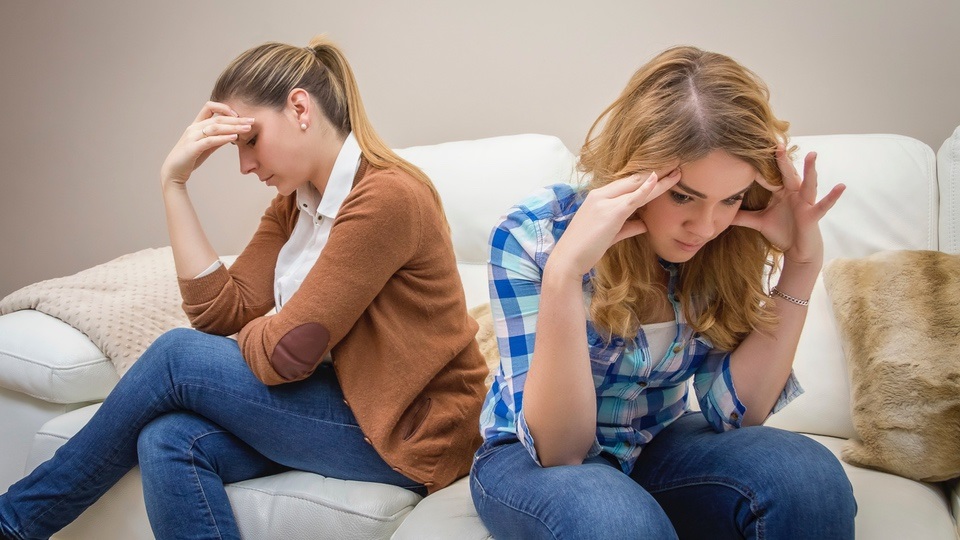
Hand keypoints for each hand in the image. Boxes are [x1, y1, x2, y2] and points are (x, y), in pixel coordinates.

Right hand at [160, 101, 254, 187]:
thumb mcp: (206, 146)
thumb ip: (217, 139)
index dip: (224, 108)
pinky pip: (209, 140)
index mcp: (196, 125)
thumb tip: (233, 134)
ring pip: (215, 127)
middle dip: (236, 119)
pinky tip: (234, 137)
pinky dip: (223, 138)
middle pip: (217, 118)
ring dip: (233, 127)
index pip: (209, 107)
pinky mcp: (192, 148)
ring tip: (247, 129)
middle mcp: (194, 128)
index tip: (239, 115)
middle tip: (252, 120)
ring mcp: (192, 137)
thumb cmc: (190, 158)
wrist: (174, 171)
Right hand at [548, 169, 680, 278]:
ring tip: (677, 172)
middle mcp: (601, 195)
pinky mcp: (610, 212)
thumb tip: (644, 224)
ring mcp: (605, 202)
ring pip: (636, 186)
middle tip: (675, 167)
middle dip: (656, 173)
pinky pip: (633, 198)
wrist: (568, 259)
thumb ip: (627, 227)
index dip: (646, 178)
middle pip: (633, 180)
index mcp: (598, 197)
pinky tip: (658, 179)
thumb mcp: (609, 235)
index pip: (626, 183)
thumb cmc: (585, 250)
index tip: (664, 174)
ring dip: (659, 180)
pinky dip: (647, 188)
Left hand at [731, 145, 844, 265]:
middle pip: (787, 174)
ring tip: (813, 154)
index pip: (769, 177)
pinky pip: (824, 204)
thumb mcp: (759, 222)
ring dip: (810, 170)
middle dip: (782, 160)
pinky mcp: (813, 214)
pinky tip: (841, 186)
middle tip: (777, 144)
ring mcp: (805, 202)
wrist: (798, 251)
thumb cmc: (782, 232)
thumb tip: (723, 213)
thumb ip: (743, 216)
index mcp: (781, 192)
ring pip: (808, 183)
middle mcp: (794, 193)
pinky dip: (833, 196)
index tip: (750, 153)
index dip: (760, 169)